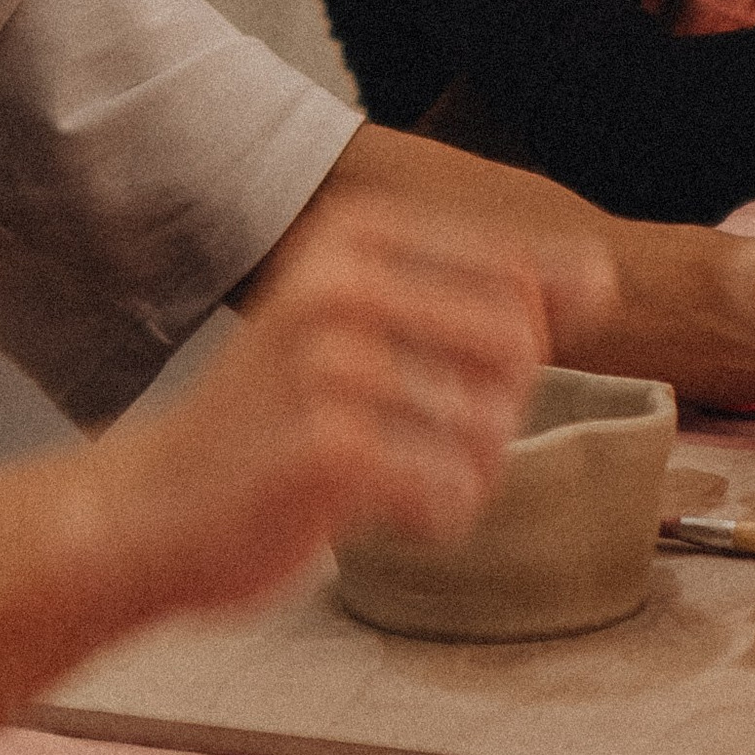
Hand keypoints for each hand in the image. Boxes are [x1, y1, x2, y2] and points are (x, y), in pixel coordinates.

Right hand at [96, 200, 583, 627]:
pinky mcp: (329, 448)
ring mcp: (332, 362)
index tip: (445, 380)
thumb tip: (606, 277)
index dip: (514, 345)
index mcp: (354, 236)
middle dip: (490, 412)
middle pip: (518, 350)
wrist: (148, 511)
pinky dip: (432, 518)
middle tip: (414, 437)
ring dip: (460, 475)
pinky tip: (374, 511)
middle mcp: (342, 282)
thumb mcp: (366, 323)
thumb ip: (483, 294)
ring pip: (490, 429)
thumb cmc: (268, 421)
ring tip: (389, 476)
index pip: (514, 273)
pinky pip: (452, 494)